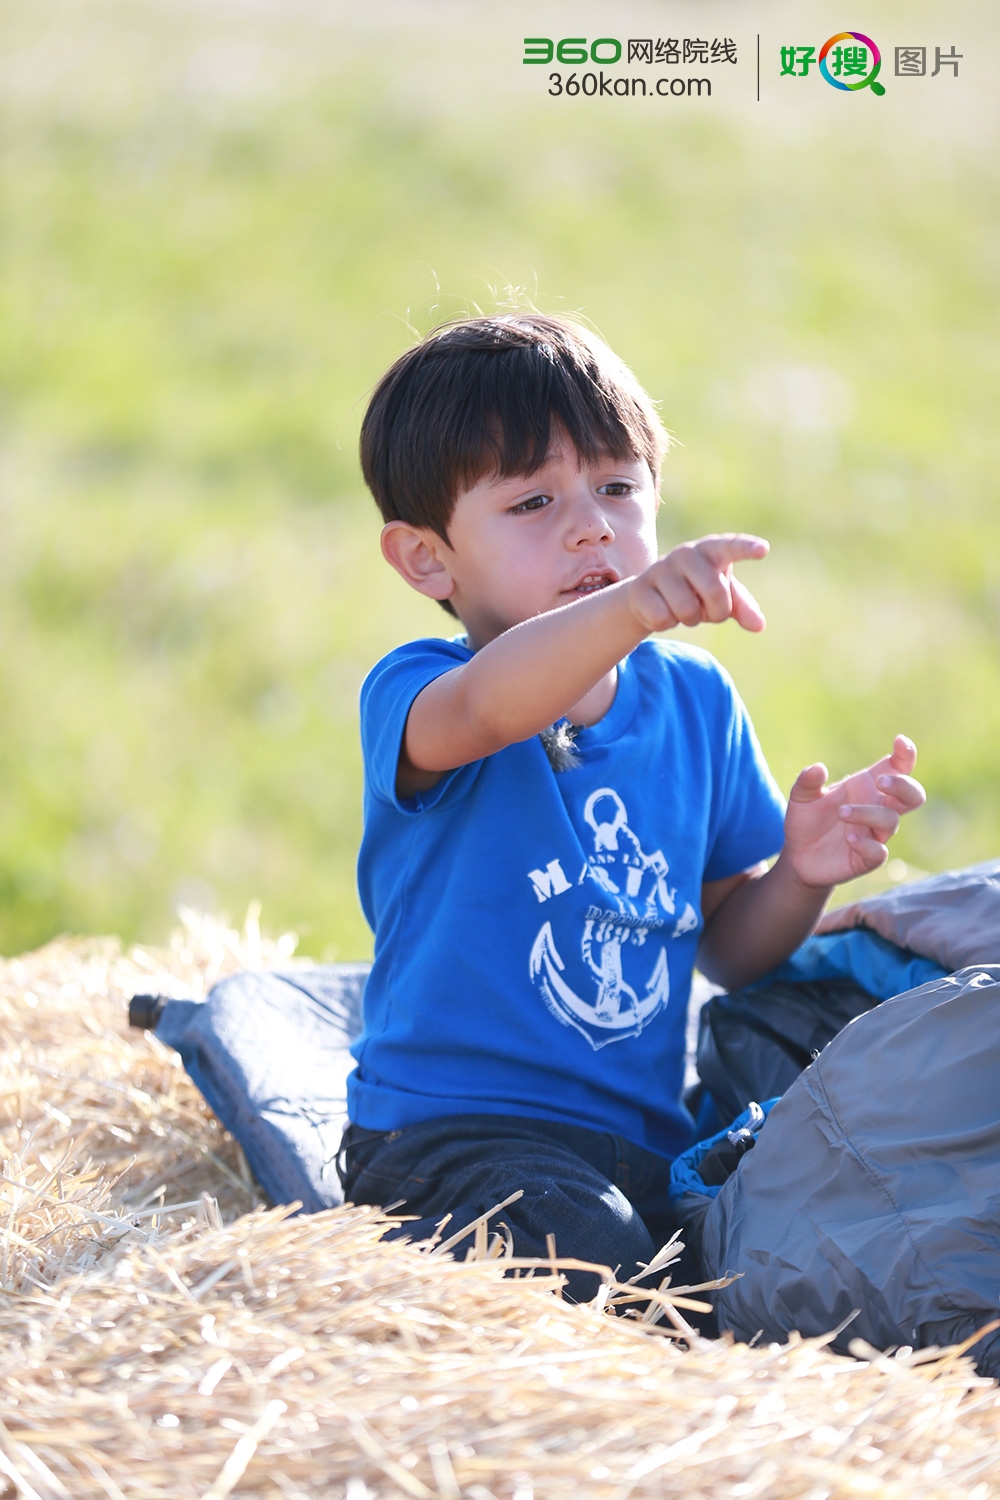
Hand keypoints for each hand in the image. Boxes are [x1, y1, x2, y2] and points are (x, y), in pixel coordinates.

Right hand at [627, 534, 768, 634]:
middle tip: (707, 609)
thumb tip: (758, 626)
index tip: (763, 549)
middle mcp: (685, 553)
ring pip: (687, 610)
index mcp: (711, 549)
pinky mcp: (638, 588)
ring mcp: (660, 568)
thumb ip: (742, 607)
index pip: (730, 546)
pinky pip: (662, 619)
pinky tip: (662, 610)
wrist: (651, 593)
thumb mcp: (723, 596)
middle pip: (715, 592)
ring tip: (683, 607)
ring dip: (690, 619)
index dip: (746, 548)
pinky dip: (667, 624)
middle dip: (717, 612)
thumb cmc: (697, 590)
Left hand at [782, 735, 925, 889]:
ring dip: (868, 813)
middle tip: (879, 782)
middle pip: (913, 795)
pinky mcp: (868, 858)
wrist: (798, 855)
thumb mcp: (801, 797)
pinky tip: (849, 838)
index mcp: (866, 787)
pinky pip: (879, 852)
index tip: (900, 741)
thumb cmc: (807, 820)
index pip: (897, 768)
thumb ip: (808, 781)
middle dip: (903, 786)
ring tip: (842, 813)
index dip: (905, 754)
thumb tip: (818, 768)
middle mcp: (877, 808)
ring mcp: (875, 834)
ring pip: (891, 821)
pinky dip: (867, 844)